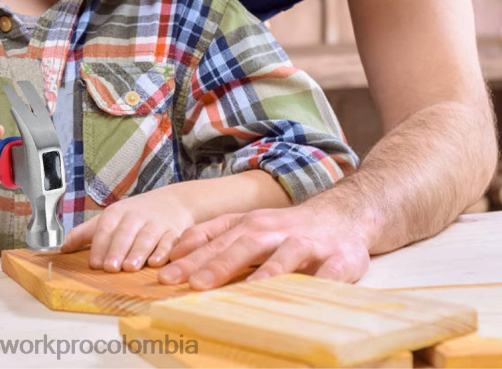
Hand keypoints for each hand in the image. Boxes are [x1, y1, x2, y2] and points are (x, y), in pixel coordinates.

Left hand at [61, 187, 194, 271]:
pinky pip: (169, 241)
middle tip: (111, 268)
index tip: (95, 263)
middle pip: (125, 233)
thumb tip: (62, 249)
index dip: (100, 246)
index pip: (106, 228)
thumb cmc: (134, 215)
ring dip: (138, 252)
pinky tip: (157, 262)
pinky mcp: (173, 232)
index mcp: (117, 213)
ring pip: (146, 237)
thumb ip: (85, 233)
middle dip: (118, 250)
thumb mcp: (109, 218)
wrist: (172, 202)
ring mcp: (155, 223)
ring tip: (131, 267)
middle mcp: (135, 216)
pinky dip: (164, 251)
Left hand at [157, 199, 370, 288]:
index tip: (166, 273)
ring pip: (284, 255)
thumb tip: (175, 252)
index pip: (216, 238)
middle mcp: (274, 230)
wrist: (343, 215)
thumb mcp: (249, 225)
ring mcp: (306, 243)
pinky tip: (310, 294)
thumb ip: (215, 236)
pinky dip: (320, 283)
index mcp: (250, 224)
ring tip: (248, 291)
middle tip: (193, 285)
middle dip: (218, 265)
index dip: (191, 255)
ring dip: (267, 272)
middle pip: (243, 245)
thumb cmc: (286, 228)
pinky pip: (329, 272)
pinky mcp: (339, 258)